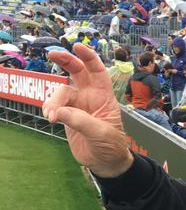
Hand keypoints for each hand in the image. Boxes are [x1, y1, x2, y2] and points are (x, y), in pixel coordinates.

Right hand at [42, 44, 132, 177]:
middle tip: (51, 54)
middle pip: (76, 72)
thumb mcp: (101, 134)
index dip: (89, 57)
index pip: (97, 71)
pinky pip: (54, 106)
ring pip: (61, 92)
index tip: (77, 46)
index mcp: (104, 96)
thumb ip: (81, 121)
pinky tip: (50, 117)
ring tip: (51, 116)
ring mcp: (77, 105)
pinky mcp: (67, 116)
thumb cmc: (111, 146)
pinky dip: (49, 109)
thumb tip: (60, 112)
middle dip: (65, 60)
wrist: (105, 163)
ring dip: (53, 100)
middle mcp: (90, 97)